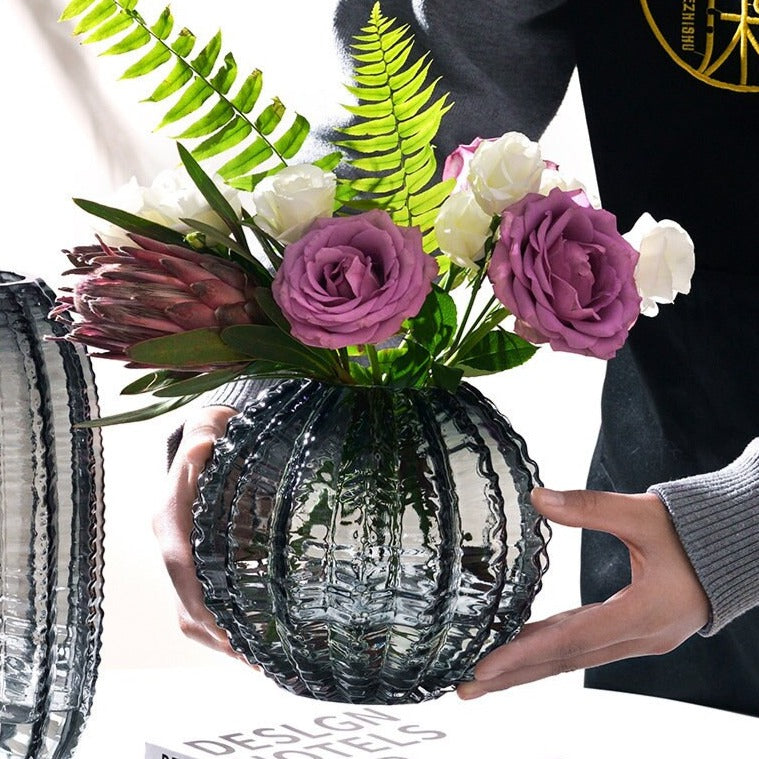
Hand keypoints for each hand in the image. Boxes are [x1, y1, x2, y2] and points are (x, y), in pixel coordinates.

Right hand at [154, 405, 240, 657]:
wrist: (210, 439)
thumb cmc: (215, 434)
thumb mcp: (211, 427)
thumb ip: (206, 434)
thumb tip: (203, 446)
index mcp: (170, 517)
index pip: (180, 563)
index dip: (200, 598)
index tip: (227, 629)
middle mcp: (171, 544)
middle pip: (185, 601)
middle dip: (216, 633)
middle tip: (255, 659)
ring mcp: (183, 559)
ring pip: (191, 612)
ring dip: (220, 639)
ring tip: (259, 660)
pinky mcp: (199, 566)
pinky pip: (204, 606)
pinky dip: (225, 629)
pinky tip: (253, 644)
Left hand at [457, 487, 709, 699]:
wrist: (737, 547)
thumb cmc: (694, 533)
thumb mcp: (643, 514)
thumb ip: (590, 508)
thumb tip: (538, 498)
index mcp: (644, 614)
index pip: (572, 640)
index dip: (524, 653)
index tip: (483, 666)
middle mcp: (638, 637)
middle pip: (564, 661)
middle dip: (513, 674)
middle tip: (465, 686)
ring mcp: (637, 639)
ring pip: (571, 659)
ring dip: (527, 668)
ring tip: (482, 678)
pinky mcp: (633, 631)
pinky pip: (583, 648)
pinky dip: (549, 653)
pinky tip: (523, 651)